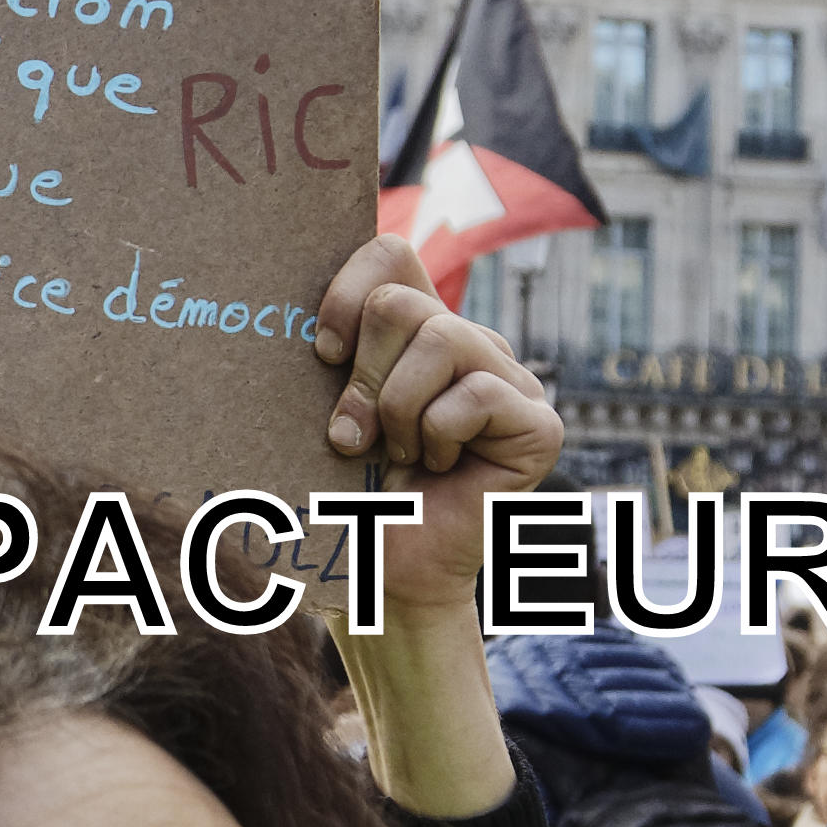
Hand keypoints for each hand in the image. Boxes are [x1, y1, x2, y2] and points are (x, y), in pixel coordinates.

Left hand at [310, 234, 563, 617]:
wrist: (382, 573)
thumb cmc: (347, 491)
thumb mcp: (329, 404)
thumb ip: (332, 347)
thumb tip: (286, 299)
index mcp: (420, 327)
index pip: (389, 254)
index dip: (345, 292)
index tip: (322, 355)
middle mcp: (471, 343)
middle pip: (400, 303)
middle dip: (362, 377)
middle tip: (353, 435)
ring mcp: (513, 380)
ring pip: (440, 339)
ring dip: (398, 412)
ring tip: (397, 456)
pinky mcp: (539, 423)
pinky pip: (477, 395)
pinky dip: (439, 438)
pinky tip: (441, 471)